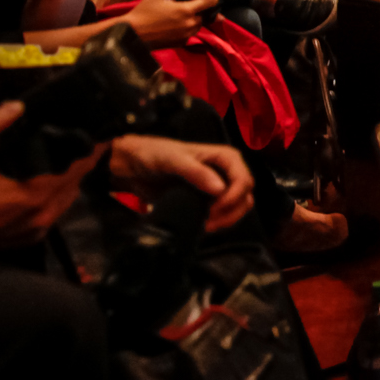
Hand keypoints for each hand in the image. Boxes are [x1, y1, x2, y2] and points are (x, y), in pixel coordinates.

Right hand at [0, 102, 103, 267]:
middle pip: (79, 180)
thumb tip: (16, 107)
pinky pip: (53, 210)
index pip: (82, 165)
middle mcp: (42, 218)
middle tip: (80, 130)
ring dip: (69, 174)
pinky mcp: (25, 239)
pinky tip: (42, 175)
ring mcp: (35, 231)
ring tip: (64, 148)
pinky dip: (54, 191)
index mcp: (34, 198)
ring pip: (68, 196)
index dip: (94, 142)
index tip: (99, 122)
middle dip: (83, 155)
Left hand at [111, 136, 253, 231]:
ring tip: (205, 225)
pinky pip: (224, 215)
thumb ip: (196, 172)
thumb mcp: (172, 159)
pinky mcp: (208, 201)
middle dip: (231, 212)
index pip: (244, 180)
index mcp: (225, 157)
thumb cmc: (154, 154)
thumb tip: (220, 189)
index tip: (215, 209)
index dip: (234, 197)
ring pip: (239, 208)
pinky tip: (202, 225)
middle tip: (209, 221)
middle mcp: (226, 172)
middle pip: (245, 196)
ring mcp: (218, 187)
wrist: (134, 166)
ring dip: (226, 220)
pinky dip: (218, 223)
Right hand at [124, 0, 218, 44]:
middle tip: (196, 2)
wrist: (132, 34)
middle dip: (202, 8)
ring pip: (198, 25)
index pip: (209, 2)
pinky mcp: (181, 44)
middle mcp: (190, 24)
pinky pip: (190, 33)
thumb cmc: (145, 11)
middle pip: (204, 15)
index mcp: (186, 10)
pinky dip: (188, 27)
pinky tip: (177, 23)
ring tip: (185, 13)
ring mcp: (186, 36)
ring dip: (196, 18)